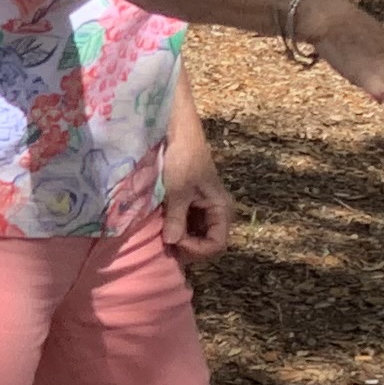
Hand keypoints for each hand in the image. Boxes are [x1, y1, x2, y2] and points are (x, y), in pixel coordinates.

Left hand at [162, 145, 234, 261]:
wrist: (178, 135)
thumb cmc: (182, 159)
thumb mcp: (178, 191)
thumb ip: (177, 218)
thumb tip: (171, 243)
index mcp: (222, 209)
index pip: (217, 244)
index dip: (196, 249)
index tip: (174, 239)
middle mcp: (216, 213)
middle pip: (207, 244)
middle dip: (187, 248)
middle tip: (165, 243)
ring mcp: (203, 210)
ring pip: (195, 237)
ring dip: (180, 240)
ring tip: (161, 237)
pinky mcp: (190, 206)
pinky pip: (186, 226)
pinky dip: (175, 230)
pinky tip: (162, 228)